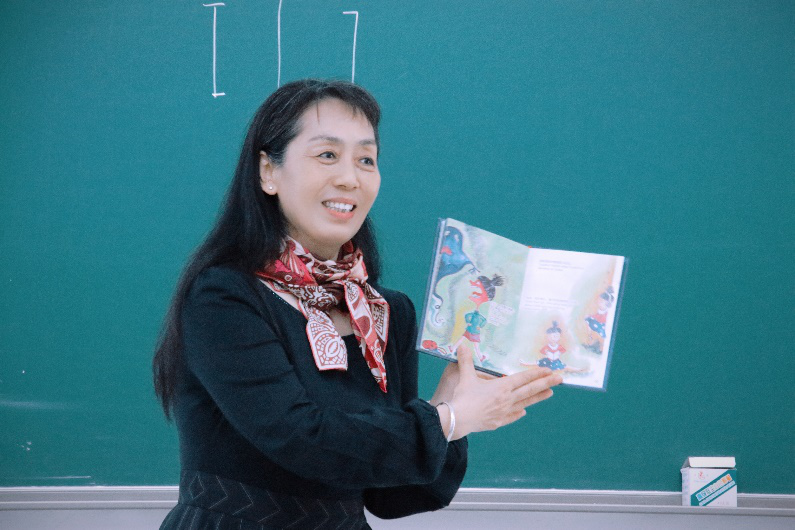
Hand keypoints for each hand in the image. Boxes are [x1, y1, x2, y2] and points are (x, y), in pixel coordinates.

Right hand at [439, 342, 561, 439]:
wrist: (458, 420)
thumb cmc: (463, 397)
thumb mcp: (465, 377)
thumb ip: (466, 360)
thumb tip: (462, 345)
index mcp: (502, 387)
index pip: (523, 378)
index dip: (537, 373)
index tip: (549, 370)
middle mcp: (507, 399)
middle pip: (530, 390)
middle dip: (546, 383)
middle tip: (560, 379)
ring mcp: (504, 412)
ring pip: (525, 402)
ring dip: (538, 397)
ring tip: (550, 393)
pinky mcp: (498, 422)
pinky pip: (512, 416)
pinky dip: (519, 412)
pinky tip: (523, 411)